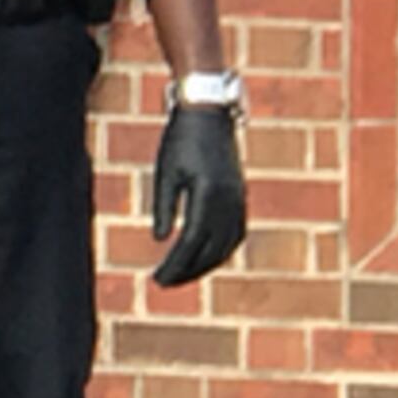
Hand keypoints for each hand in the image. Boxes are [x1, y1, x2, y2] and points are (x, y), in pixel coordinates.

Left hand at [150, 106, 247, 286]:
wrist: (210, 114)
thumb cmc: (181, 140)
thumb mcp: (166, 172)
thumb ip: (163, 207)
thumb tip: (160, 241)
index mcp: (208, 194)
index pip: (191, 242)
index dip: (175, 264)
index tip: (157, 279)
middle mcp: (229, 201)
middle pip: (209, 249)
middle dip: (186, 270)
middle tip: (163, 283)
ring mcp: (239, 200)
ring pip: (225, 245)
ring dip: (204, 265)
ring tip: (180, 276)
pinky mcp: (241, 197)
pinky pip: (235, 234)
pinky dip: (220, 251)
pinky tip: (205, 258)